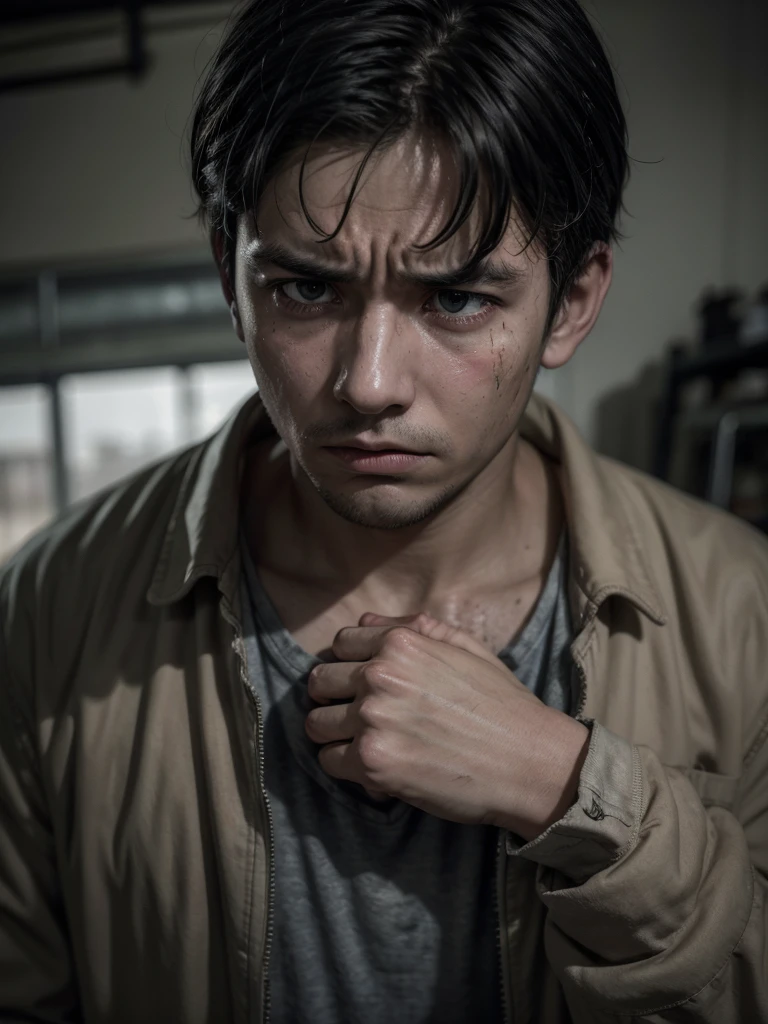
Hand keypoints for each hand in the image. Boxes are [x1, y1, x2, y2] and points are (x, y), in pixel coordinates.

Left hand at [305, 612, 589, 839]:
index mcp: (400, 644)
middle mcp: (380, 676)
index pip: (340, 644)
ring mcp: (373, 720)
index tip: (362, 684)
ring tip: (364, 742)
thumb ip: (413, 628)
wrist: (529, 762)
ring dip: (335, 735)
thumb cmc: (502, 704)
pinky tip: (374, 765)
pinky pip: (330, 762)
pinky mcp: (373, 763)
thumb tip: (365, 621)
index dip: (350, 664)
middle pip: (319, 683)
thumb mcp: (466, 647)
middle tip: (358, 716)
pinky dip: (347, 767)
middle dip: (335, 698)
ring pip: (315, 724)